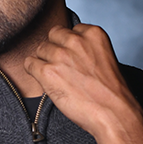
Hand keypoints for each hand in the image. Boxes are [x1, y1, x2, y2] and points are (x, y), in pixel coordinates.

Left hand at [24, 23, 142, 143]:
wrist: (113, 114)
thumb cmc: (112, 92)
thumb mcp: (105, 58)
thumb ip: (88, 48)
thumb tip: (69, 51)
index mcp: (93, 34)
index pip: (69, 30)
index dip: (68, 45)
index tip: (74, 59)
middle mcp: (76, 40)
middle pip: (52, 36)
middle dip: (55, 50)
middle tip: (64, 69)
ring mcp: (60, 55)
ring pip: (40, 50)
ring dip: (45, 62)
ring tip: (58, 79)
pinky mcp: (48, 72)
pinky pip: (29, 64)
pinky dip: (33, 72)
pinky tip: (45, 82)